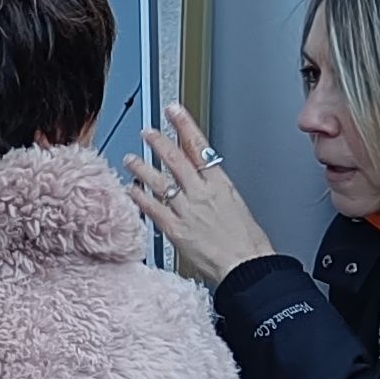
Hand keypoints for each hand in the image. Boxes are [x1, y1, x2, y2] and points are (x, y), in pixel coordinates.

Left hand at [122, 103, 284, 286]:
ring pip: (159, 181)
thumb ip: (216, 189)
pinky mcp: (176, 229)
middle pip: (175, 159)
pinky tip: (131, 188)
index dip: (184, 125)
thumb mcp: (237, 204)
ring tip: (131, 158)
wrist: (248, 266)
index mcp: (221, 184)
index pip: (199, 146)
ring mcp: (187, 210)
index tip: (174, 111)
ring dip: (142, 166)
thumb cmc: (248, 242)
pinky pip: (152, 208)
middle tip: (147, 131)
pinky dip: (140, 196)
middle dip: (158, 141)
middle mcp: (202, 193)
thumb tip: (204, 177)